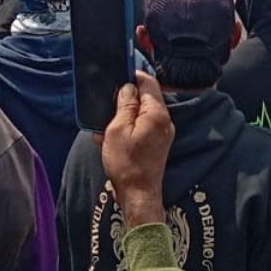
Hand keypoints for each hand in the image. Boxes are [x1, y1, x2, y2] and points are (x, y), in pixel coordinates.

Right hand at [95, 71, 172, 227]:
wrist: (138, 195)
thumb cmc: (126, 164)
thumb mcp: (117, 129)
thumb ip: (124, 104)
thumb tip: (128, 87)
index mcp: (157, 113)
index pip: (148, 82)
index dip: (132, 75)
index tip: (117, 75)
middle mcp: (164, 120)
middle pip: (145, 97)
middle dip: (124, 99)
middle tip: (107, 106)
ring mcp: (162, 132)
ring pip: (141, 113)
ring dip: (123, 116)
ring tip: (105, 128)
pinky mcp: (157, 143)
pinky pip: (141, 127)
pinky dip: (127, 129)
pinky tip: (111, 139)